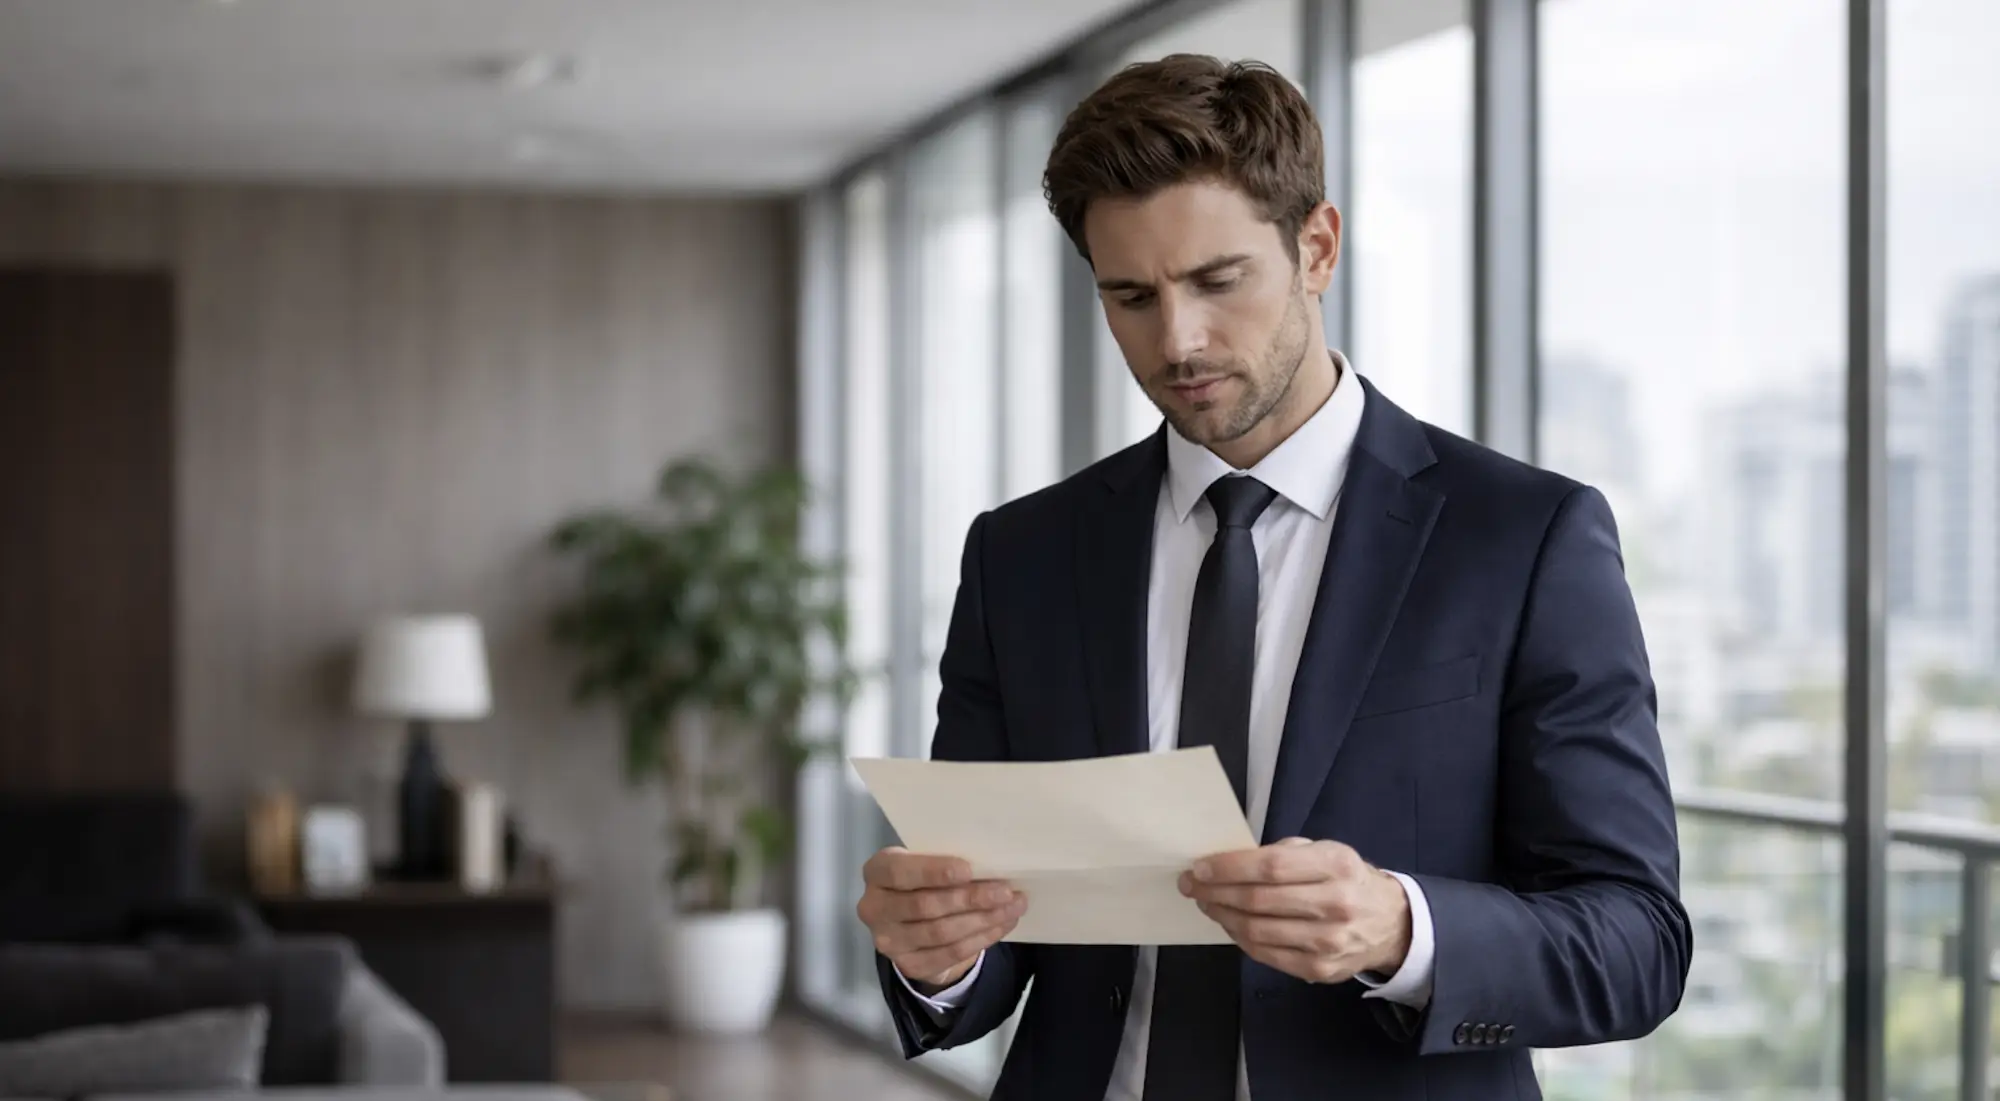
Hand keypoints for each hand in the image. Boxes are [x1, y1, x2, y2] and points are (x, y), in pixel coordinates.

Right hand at [857, 846, 1026, 990]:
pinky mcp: (908, 965)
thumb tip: (991, 866)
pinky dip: (980, 939)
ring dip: (982, 920)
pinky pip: (949, 954)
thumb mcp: (925, 863)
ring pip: (941, 933)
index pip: (900, 872)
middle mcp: (874, 908)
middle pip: (925, 905)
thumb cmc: (924, 879)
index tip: (969, 870)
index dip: (934, 872)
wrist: (912, 921)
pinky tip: (1001, 925)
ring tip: (1013, 907)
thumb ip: (944, 863)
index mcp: (877, 872)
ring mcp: (888, 941)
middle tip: (1006, 891)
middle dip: (970, 898)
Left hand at [1180, 837, 1410, 984]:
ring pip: (1257, 931)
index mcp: (1336, 865)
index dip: (1229, 868)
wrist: (1391, 924)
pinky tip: (1230, 924)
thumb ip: (1282, 855)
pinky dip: (1240, 938)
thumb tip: (1228, 863)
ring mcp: (1328, 942)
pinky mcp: (1320, 969)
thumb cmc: (1347, 880)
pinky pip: (1266, 954)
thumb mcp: (1324, 852)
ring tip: (1207, 904)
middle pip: (1259, 901)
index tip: (1200, 868)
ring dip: (1222, 917)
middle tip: (1192, 886)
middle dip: (1216, 893)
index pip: (1271, 867)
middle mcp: (1336, 904)